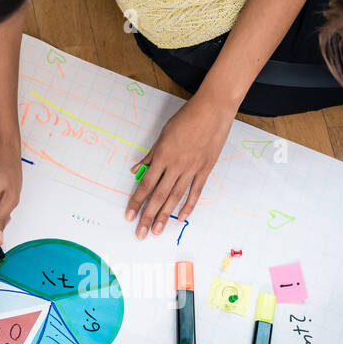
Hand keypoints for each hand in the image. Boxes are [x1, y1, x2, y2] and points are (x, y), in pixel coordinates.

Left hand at [126, 93, 233, 238]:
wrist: (212, 110)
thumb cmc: (186, 118)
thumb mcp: (163, 134)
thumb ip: (150, 155)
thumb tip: (136, 169)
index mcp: (162, 156)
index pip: (145, 184)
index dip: (136, 202)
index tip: (129, 215)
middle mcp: (175, 166)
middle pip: (158, 196)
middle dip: (148, 216)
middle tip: (141, 233)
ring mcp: (191, 169)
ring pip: (175, 197)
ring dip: (165, 215)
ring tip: (158, 230)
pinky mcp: (205, 169)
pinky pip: (195, 192)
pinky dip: (188, 206)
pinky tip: (181, 217)